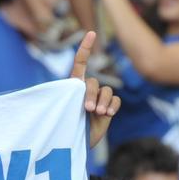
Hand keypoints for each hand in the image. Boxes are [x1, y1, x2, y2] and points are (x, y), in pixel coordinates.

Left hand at [70, 32, 120, 148]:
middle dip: (91, 94)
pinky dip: (112, 106)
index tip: (91, 33)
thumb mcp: (63, 111)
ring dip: (103, 101)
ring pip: (107, 91)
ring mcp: (99, 100)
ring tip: (98, 113)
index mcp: (73, 86)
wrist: (73, 146)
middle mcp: (87, 91)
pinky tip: (107, 114)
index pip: (80, 63)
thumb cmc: (63, 128)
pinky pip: (116, 101)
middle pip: (94, 82)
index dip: (85, 48)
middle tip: (88, 108)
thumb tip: (80, 86)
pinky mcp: (108, 109)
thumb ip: (71, 98)